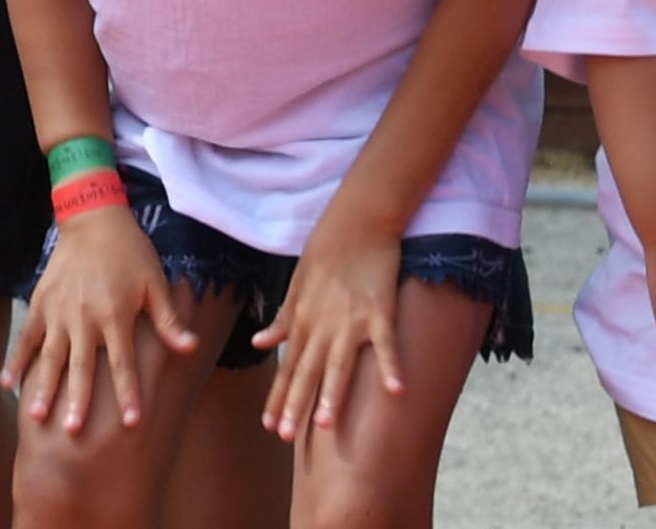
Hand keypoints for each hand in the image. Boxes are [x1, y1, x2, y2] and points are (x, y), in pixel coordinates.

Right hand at [3, 204, 195, 433]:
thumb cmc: (129, 251)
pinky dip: (15, 360)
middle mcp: (84, 317)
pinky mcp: (41, 303)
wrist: (92, 217)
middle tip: (72, 431)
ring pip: (50, 356)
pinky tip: (6, 384)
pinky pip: (26, 337)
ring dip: (44, 387)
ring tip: (37, 416)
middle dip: (78, 400)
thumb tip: (191, 347)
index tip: (131, 423)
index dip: (128, 394)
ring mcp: (58, 311)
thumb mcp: (155, 282)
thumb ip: (168, 319)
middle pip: (82, 366)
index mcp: (115, 314)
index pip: (123, 363)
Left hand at [253, 208, 403, 441]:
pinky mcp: (380, 310)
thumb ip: (282, 319)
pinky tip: (395, 391)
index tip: (269, 426)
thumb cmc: (325, 253)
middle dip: (296, 404)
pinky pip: (386, 343)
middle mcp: (322, 324)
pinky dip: (391, 365)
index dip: (279, 396)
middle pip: (308, 370)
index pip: (287, 366)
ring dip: (332, 393)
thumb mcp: (296, 287)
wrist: (356, 220)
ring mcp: (351, 318)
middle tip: (286, 435)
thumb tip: (260, 343)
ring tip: (325, 425)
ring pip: (339, 362)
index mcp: (302, 320)